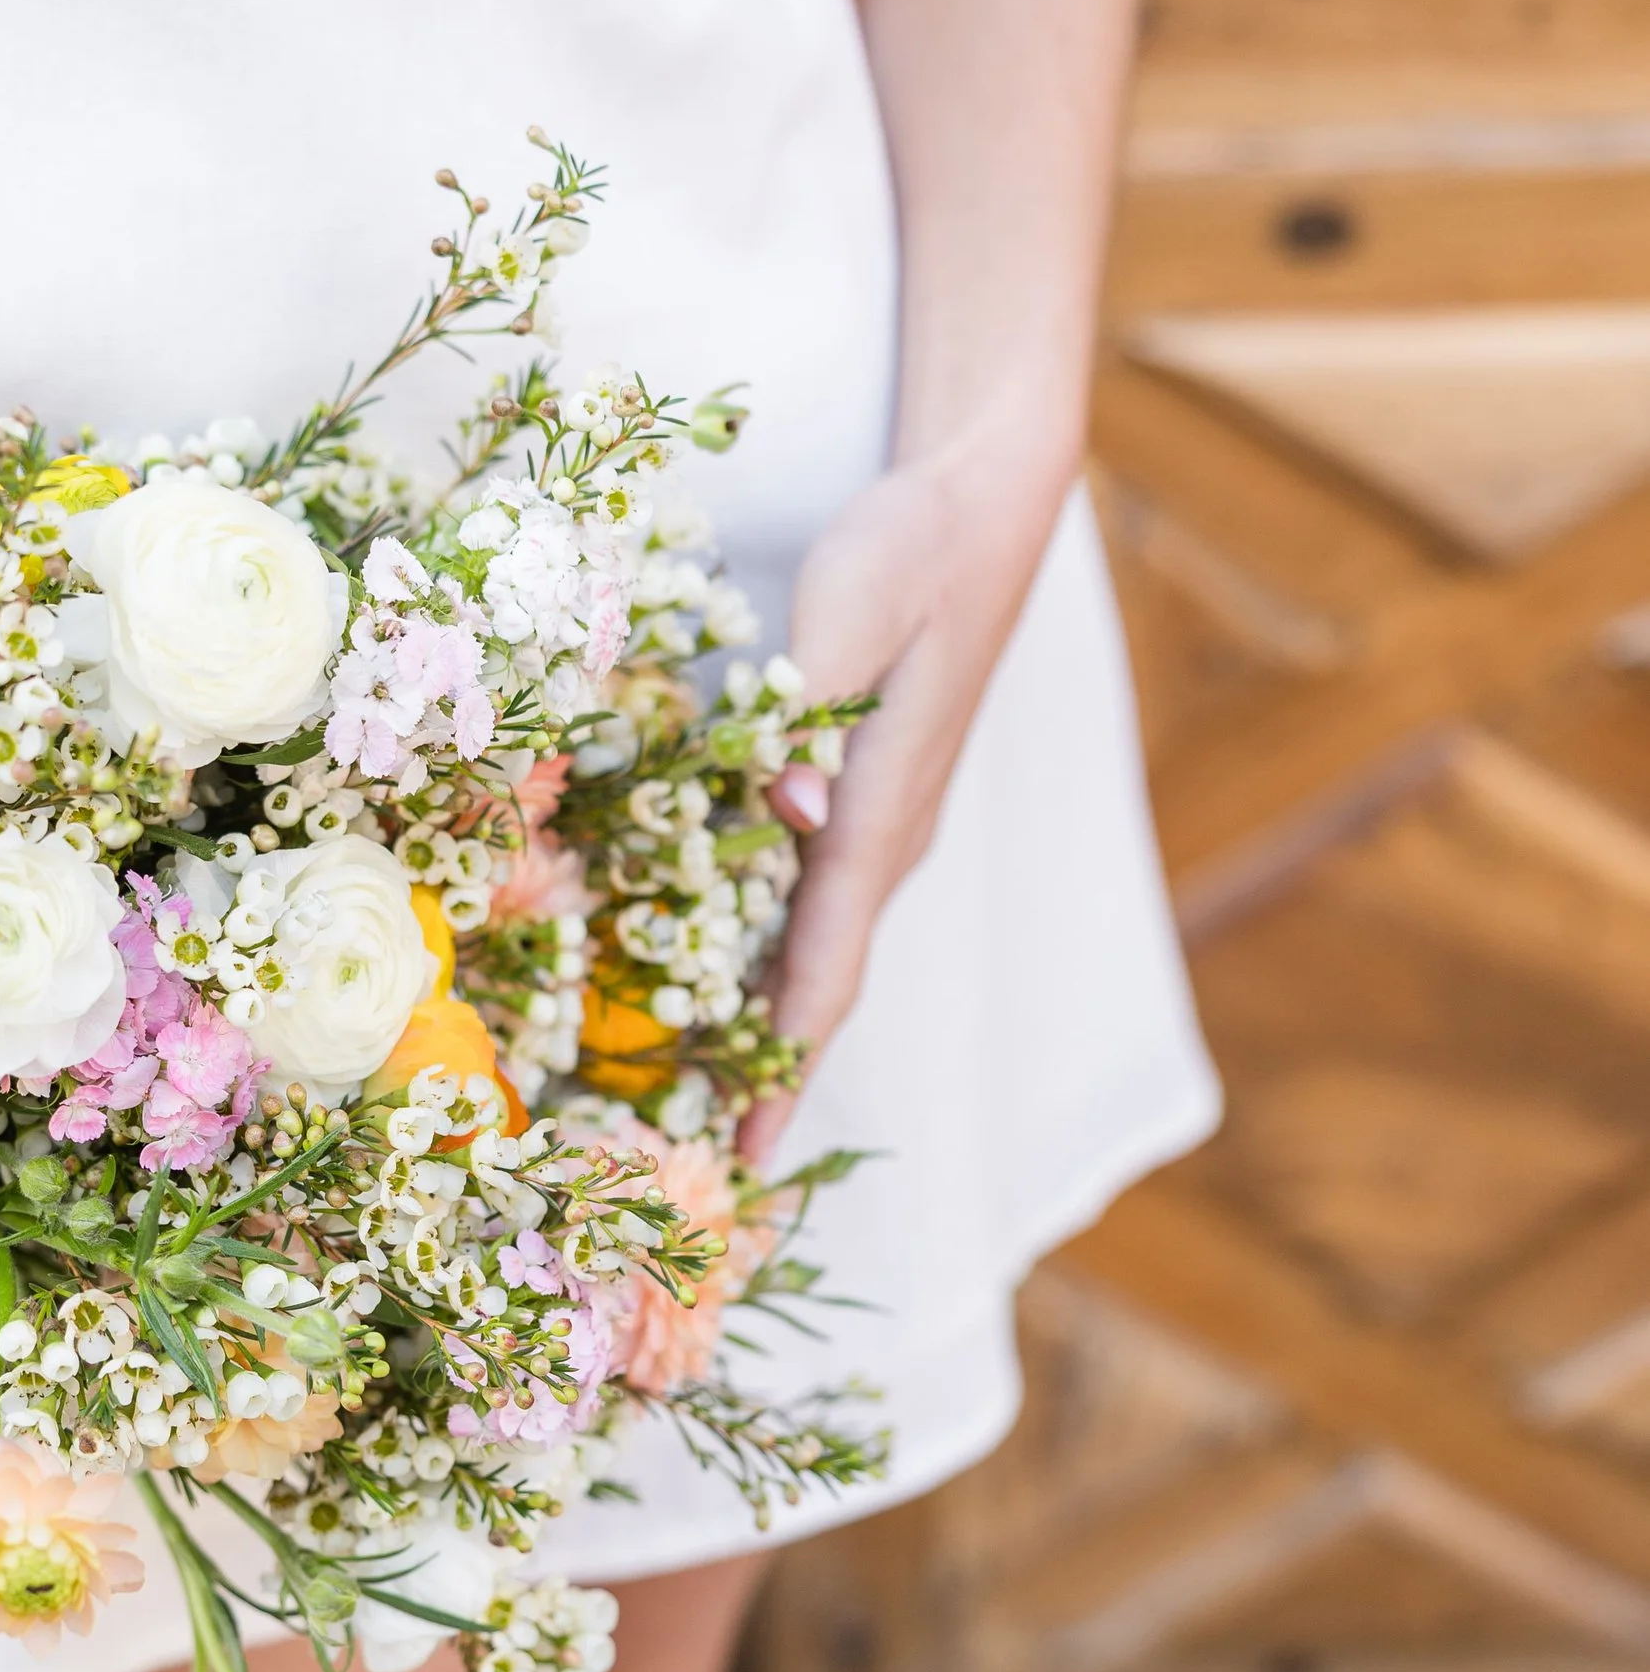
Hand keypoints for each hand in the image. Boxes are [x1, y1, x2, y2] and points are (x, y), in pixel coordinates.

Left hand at [739, 423, 1076, 1171]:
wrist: (986, 503)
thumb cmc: (915, 545)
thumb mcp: (856, 604)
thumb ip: (807, 703)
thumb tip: (787, 805)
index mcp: (879, 817)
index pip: (823, 974)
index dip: (779, 1075)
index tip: (740, 1162)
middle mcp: (884, 841)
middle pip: (814, 990)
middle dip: (758, 1083)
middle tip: (685, 1168)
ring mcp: (878, 824)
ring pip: (809, 950)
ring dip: (756, 1030)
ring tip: (686, 1105)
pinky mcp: (862, 794)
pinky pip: (806, 901)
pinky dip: (762, 957)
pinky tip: (704, 979)